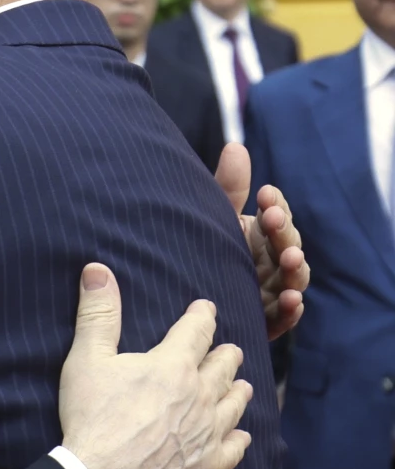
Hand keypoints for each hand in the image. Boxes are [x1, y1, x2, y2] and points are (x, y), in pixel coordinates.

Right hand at [60, 263, 252, 468]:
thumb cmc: (92, 418)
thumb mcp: (86, 359)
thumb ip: (97, 313)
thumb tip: (97, 268)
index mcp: (172, 365)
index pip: (196, 331)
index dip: (202, 316)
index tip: (207, 308)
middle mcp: (199, 396)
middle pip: (222, 367)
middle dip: (225, 353)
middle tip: (229, 348)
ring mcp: (208, 434)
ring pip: (234, 404)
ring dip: (237, 390)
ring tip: (241, 384)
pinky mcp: (209, 467)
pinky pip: (235, 448)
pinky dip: (239, 437)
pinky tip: (241, 435)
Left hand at [214, 143, 307, 338]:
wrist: (172, 292)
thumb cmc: (198, 248)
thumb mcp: (213, 217)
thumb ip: (228, 188)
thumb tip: (235, 146)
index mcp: (260, 236)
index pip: (278, 219)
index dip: (277, 207)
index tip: (266, 193)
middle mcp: (269, 263)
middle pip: (288, 247)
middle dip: (283, 233)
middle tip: (272, 220)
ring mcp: (268, 293)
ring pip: (292, 280)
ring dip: (295, 269)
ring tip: (290, 258)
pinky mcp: (262, 322)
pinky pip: (282, 318)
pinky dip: (291, 311)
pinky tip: (293, 300)